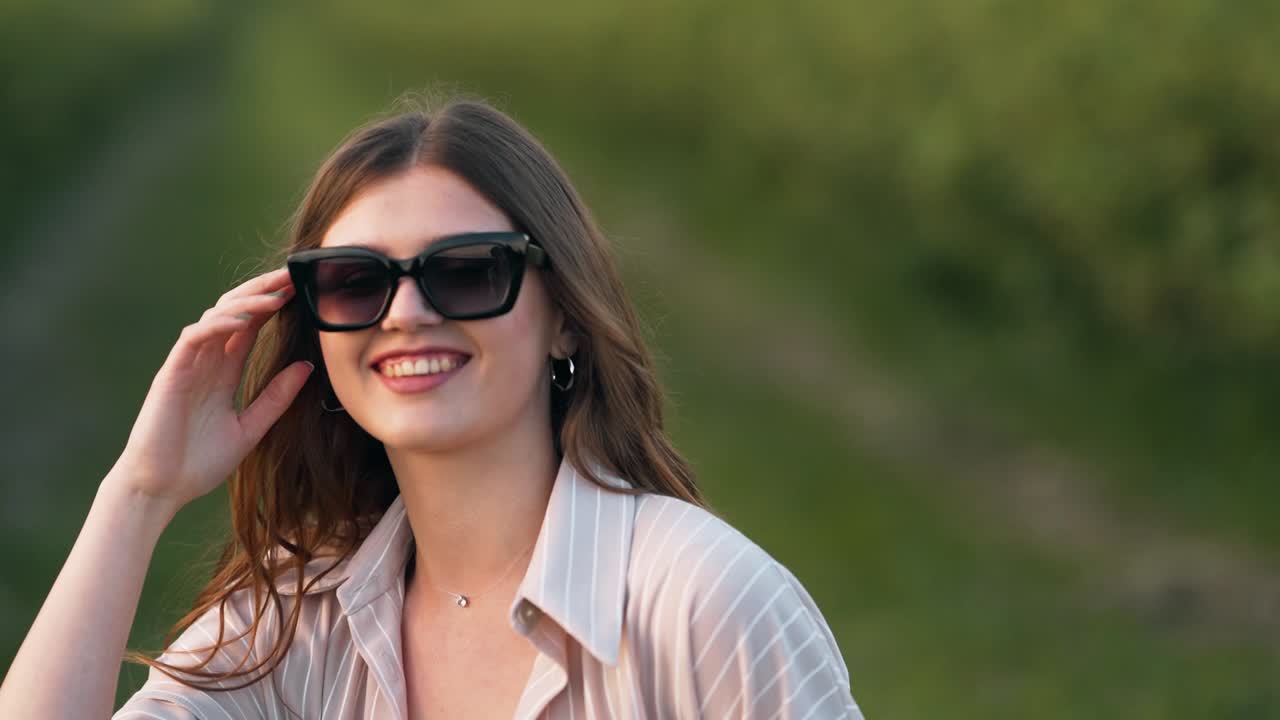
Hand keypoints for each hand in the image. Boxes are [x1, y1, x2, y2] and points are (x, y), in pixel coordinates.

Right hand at [106, 267, 313, 511]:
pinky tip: (243, 322)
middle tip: (293, 275)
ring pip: (215, 317)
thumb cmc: (199, 462)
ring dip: (246, 303)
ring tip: (277, 296)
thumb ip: (276, 397)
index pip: (251, 326)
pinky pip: (194, 338)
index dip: (273, 305)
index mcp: (224, 371)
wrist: (161, 489)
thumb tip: (307, 366)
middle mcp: (206, 361)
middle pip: (234, 311)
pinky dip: (217, 326)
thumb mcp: (251, 428)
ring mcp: (187, 365)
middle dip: (263, 290)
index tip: (302, 290)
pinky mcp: (171, 374)